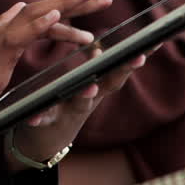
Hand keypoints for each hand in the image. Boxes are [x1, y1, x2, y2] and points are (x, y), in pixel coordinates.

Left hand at [7, 53, 147, 168]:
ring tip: (90, 87)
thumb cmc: (69, 105)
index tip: (152, 43)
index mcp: (97, 86)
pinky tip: (32, 117)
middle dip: (122, 71)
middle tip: (135, 58)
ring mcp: (71, 111)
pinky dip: (39, 118)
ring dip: (87, 95)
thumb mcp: (86, 87)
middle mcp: (90, 99)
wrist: (44, 141)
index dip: (134, 58)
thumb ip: (93, 69)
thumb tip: (100, 45)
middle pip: (109, 84)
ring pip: (81, 103)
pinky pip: (44, 119)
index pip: (119, 69)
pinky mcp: (48, 122)